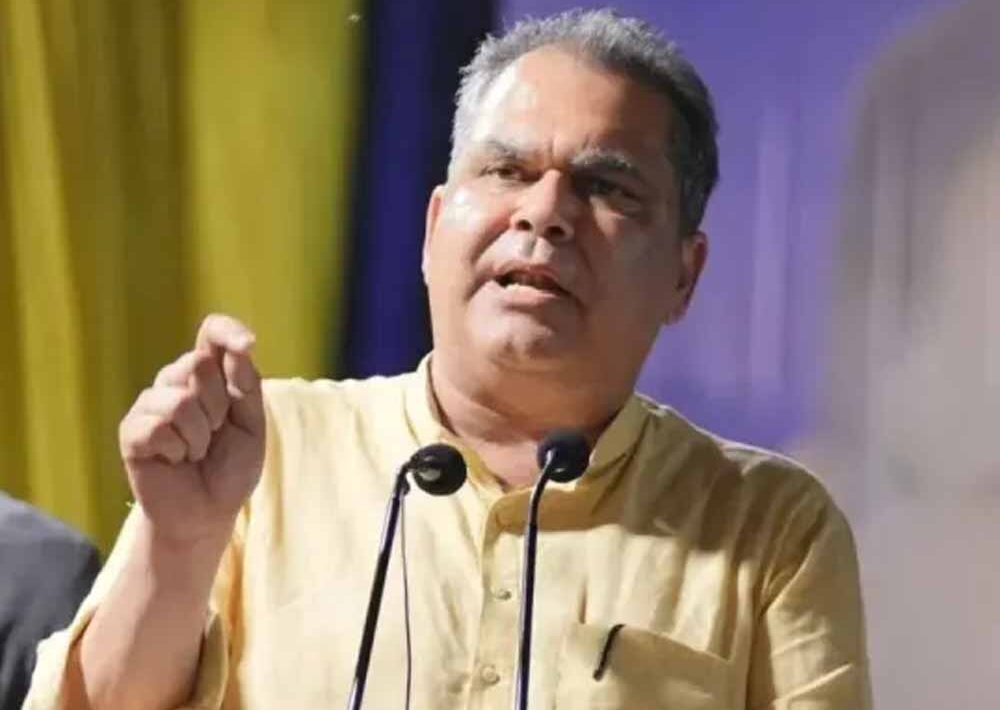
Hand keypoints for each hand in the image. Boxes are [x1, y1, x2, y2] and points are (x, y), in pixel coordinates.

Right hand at [119, 314, 265, 543]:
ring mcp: (151, 404)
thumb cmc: (231, 467)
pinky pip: (158, 426)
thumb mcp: (252, 424)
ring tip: (195, 451)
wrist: (208, 513)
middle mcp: (176, 381)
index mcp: (210, 374)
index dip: (227, 330)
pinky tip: (175, 460)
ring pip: (179, 398)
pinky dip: (177, 449)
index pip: (212, 332)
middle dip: (220, 405)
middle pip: (198, 363)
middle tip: (217, 432)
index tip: (247, 344)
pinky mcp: (132, 430)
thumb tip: (242, 345)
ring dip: (200, 434)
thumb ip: (246, 385)